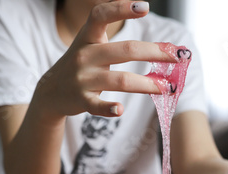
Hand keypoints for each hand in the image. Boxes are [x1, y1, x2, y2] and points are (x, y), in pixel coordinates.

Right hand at [31, 1, 174, 118]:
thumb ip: (117, 42)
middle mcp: (84, 55)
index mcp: (88, 37)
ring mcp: (82, 79)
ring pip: (120, 80)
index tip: (145, 7)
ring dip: (146, 84)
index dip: (121, 8)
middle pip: (125, 50)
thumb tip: (160, 47)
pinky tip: (120, 109)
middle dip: (155, 53)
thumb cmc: (81, 66)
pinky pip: (97, 105)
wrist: (50, 92)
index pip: (102, 15)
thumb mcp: (90, 45)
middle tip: (176, 57)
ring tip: (166, 87)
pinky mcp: (81, 100)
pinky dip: (109, 108)